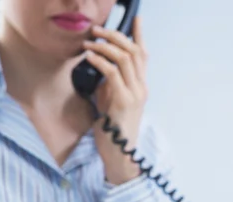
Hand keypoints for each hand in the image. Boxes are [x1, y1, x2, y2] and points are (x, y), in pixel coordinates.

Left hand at [83, 16, 147, 184]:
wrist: (120, 152)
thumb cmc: (113, 128)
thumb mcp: (111, 100)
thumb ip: (110, 83)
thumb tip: (100, 66)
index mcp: (141, 87)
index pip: (143, 55)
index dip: (140, 35)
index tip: (137, 19)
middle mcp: (141, 88)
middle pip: (134, 51)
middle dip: (115, 36)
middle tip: (97, 30)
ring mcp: (135, 94)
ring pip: (124, 58)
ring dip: (105, 46)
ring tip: (89, 42)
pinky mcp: (124, 101)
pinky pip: (112, 74)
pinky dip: (100, 61)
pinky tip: (89, 57)